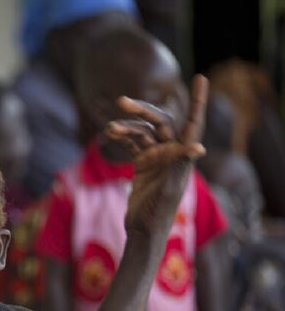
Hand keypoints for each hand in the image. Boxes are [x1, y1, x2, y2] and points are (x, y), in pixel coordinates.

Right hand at [105, 75, 208, 238]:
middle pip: (160, 121)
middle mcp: (172, 153)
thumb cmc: (158, 214)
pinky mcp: (143, 163)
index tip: (201, 79)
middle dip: (142, 110)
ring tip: (109, 129)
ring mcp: (157, 157)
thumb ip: (180, 165)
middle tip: (121, 102)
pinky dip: (122, 136)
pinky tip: (108, 134)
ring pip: (142, 132)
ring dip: (126, 127)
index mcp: (183, 156)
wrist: (142, 231)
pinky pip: (132, 143)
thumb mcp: (169, 189)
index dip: (198, 101)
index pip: (193, 123)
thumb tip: (198, 147)